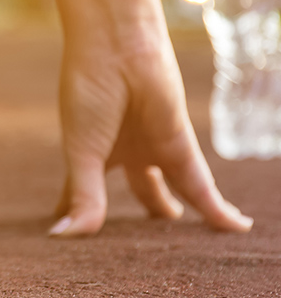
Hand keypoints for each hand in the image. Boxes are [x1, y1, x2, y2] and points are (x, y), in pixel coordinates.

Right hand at [52, 29, 252, 236]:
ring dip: (178, 215)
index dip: (81, 212)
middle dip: (146, 212)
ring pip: (173, 191)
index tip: (74, 234)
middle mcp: (126, 152)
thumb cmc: (88, 95)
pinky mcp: (182, 147)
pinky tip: (232, 228)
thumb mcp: (82, 154)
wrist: (117, 50)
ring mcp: (155, 149)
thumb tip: (65, 236)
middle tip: (149, 246)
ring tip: (189, 247)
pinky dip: (216, 211)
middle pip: (142, 191)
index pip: (85, 191)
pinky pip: (203, 187)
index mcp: (92, 153)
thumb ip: (82, 196)